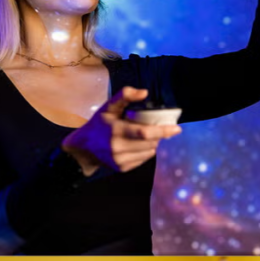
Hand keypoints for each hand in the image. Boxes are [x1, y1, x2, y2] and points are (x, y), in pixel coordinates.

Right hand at [61, 87, 181, 176]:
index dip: (163, 131)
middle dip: (159, 136)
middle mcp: (118, 147)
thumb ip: (125, 96)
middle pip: (150, 142)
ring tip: (142, 136)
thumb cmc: (98, 125)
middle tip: (156, 129)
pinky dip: (145, 151)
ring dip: (152, 143)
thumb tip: (144, 92)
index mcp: (115, 130)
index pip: (145, 132)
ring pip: (149, 152)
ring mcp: (120, 160)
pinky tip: (135, 145)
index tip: (177, 128)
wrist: (82, 148)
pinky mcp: (122, 168)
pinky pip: (143, 159)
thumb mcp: (108, 108)